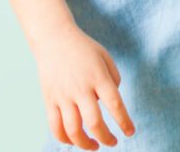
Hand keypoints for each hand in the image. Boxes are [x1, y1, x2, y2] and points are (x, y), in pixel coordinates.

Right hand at [31, 21, 134, 148]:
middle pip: (94, 122)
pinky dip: (64, 139)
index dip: (124, 121)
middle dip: (106, 138)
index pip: (115, 104)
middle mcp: (81, 88)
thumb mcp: (105, 57)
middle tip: (113, 143)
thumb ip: (113, 79)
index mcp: (98, 77)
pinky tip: (73, 141)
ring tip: (94, 146)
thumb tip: (112, 104)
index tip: (130, 132)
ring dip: (85, 144)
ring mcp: (63, 96)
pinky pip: (55, 127)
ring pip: (73, 130)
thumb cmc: (84, 49)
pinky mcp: (49, 100)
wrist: (54, 39)